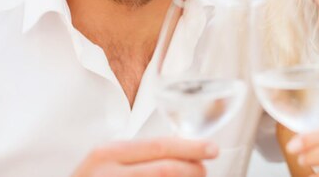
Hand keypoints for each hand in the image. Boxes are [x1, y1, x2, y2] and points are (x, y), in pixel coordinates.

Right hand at [71, 137, 218, 176]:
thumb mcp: (108, 164)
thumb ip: (138, 157)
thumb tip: (183, 156)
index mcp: (107, 154)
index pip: (159, 146)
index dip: (190, 147)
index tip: (212, 149)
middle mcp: (106, 173)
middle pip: (165, 169)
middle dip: (193, 169)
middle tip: (205, 171)